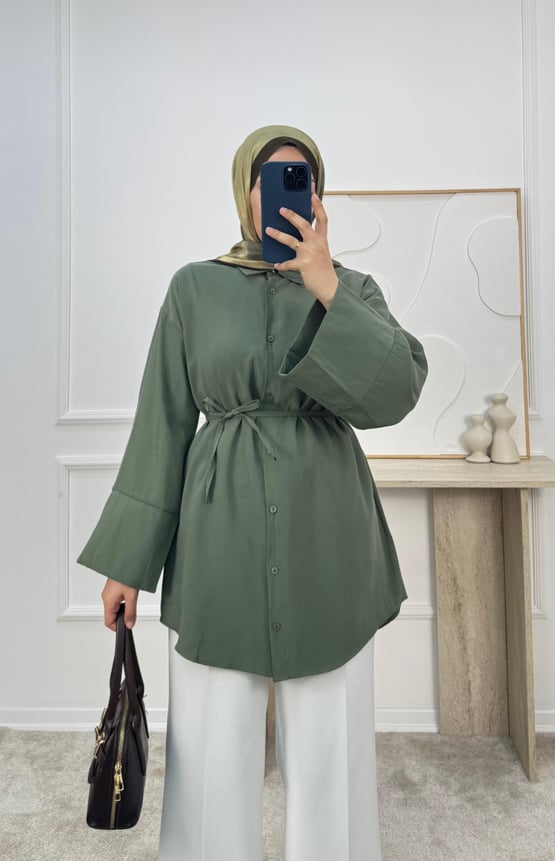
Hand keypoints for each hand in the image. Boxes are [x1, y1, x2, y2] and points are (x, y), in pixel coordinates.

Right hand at [101, 578, 138, 630]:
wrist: (127, 559)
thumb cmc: (127, 574)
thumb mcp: (132, 596)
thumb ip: (131, 612)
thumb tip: (130, 625)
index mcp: (108, 600)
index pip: (108, 622)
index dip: (117, 627)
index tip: (126, 627)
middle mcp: (106, 596)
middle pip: (111, 615)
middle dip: (121, 618)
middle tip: (132, 615)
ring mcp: (108, 592)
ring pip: (114, 607)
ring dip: (123, 609)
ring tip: (132, 602)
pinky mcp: (112, 587)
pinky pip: (115, 599)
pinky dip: (122, 601)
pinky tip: (130, 595)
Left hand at [266, 194, 338, 308]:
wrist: (329, 287)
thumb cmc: (324, 270)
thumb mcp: (321, 252)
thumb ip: (312, 242)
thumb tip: (298, 236)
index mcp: (322, 239)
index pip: (322, 219)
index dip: (318, 206)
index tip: (312, 195)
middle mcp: (316, 244)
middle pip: (303, 224)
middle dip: (291, 215)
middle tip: (281, 209)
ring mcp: (309, 253)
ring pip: (291, 240)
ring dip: (278, 234)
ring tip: (268, 230)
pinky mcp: (303, 265)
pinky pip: (288, 263)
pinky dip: (281, 264)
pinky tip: (276, 264)